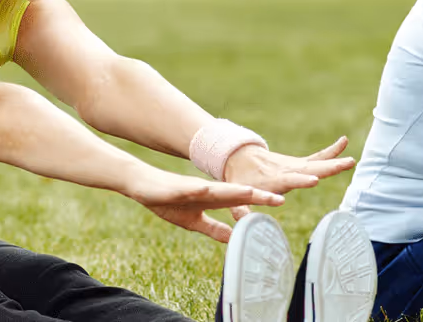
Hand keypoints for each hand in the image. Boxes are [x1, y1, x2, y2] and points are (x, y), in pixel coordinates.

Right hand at [127, 170, 285, 242]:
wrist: (142, 185)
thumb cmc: (167, 201)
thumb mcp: (194, 221)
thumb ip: (214, 228)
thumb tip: (233, 238)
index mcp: (212, 198)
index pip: (241, 200)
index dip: (260, 201)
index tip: (281, 201)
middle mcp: (207, 190)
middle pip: (236, 192)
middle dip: (256, 195)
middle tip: (279, 198)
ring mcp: (192, 186)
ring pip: (216, 188)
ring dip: (233, 190)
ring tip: (251, 191)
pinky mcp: (175, 187)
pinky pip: (188, 188)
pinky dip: (197, 189)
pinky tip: (206, 190)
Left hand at [223, 136, 353, 219]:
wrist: (240, 157)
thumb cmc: (239, 179)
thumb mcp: (235, 193)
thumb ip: (239, 208)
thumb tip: (241, 222)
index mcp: (273, 179)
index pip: (289, 180)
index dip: (301, 180)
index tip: (315, 180)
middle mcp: (287, 170)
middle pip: (310, 169)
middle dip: (327, 168)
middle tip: (346, 164)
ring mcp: (294, 166)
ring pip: (317, 163)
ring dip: (334, 162)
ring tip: (352, 160)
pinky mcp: (299, 164)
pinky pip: (318, 158)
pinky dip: (331, 151)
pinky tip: (344, 141)